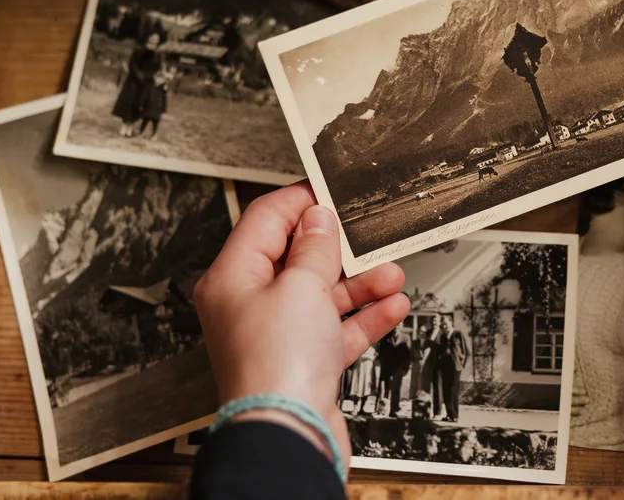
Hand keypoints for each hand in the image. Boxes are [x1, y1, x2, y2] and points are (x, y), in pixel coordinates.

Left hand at [194, 183, 409, 463]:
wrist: (290, 433)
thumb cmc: (277, 367)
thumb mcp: (301, 286)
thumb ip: (314, 248)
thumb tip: (318, 220)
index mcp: (231, 279)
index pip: (263, 221)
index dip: (299, 202)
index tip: (329, 190)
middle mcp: (249, 306)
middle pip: (296, 259)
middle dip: (338, 249)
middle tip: (366, 233)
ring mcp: (277, 337)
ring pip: (321, 296)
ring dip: (359, 283)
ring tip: (390, 273)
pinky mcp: (303, 363)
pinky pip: (336, 329)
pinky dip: (363, 316)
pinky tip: (391, 305)